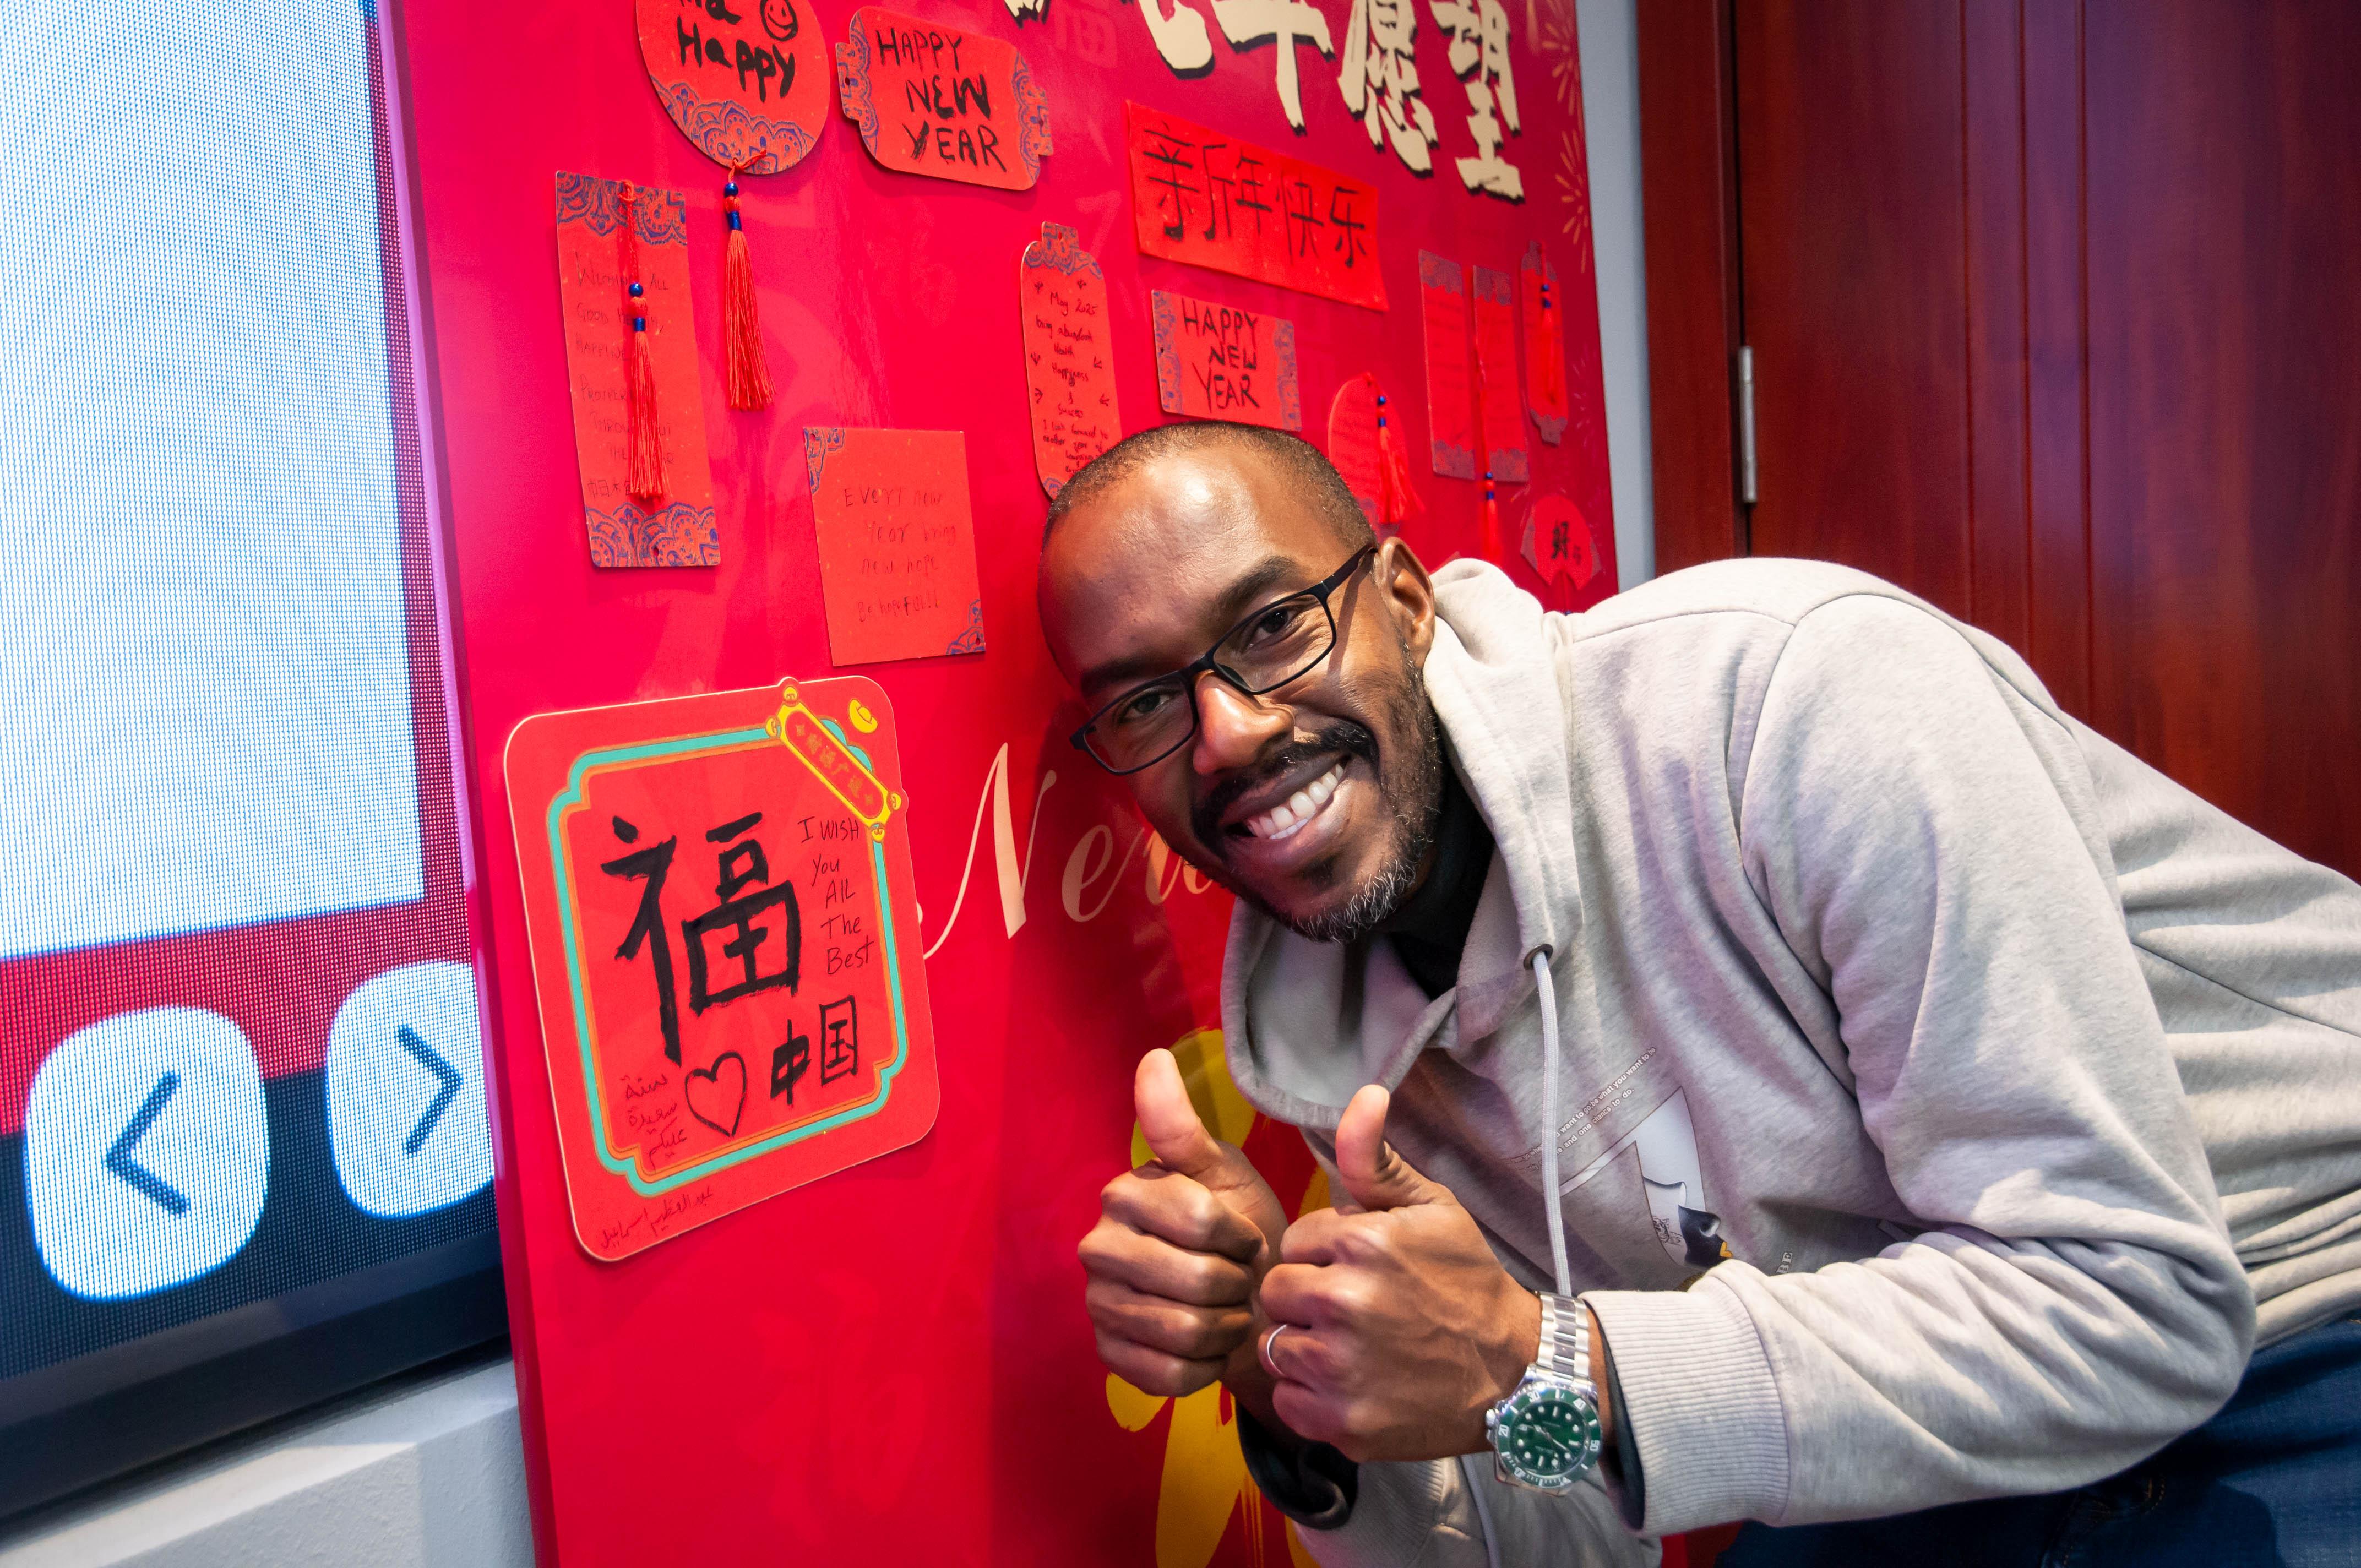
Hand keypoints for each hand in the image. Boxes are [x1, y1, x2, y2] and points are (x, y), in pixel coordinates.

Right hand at [1079, 1049, 1291, 1403]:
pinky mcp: (1109, 1356)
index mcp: (1125, 1194)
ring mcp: (1099, 1304)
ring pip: (1184, 1330)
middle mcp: (1098, 1247)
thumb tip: (1153, 1059)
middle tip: (1241, 1281)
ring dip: (1226, 1327)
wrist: (1247, 1303)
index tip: (1247, 1238)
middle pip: (1193, 1280)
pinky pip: (1169, 1375)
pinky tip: (1211, 1347)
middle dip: (1236, 1286)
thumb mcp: (1224, 1173)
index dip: (1241, 1237)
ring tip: (1231, 1312)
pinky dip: (1206, 1366)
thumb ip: (1182, 1127)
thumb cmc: (1239, 1228)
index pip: (1200, 1220)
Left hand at [1259, 1084, 1539, 1461]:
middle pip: (1277, 1295)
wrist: (1514, 1372)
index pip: (1293, 1244)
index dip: (1323, 1256)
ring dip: (1305, 1348)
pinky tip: (1352, 1384)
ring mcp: (1342, 1369)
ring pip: (1276, 1347)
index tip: (1360, 1269)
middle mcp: (1344, 1303)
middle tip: (1354, 1310)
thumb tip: (1364, 1092)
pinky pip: (1288, 1401)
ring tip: (1353, 1347)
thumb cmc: (1466, 1281)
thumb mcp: (1430, 1207)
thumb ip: (1374, 1157)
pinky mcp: (1342, 1423)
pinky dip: (1311, 1398)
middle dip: (1307, 1299)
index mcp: (1360, 1242)